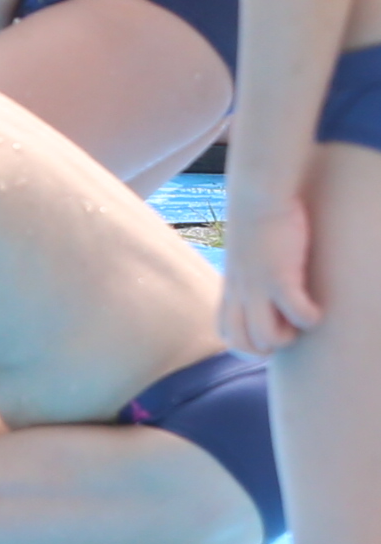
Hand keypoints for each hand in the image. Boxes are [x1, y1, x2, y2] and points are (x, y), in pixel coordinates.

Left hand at [226, 187, 327, 356]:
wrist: (257, 194)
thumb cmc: (257, 221)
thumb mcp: (245, 254)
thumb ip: (249, 275)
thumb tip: (264, 286)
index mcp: (231, 289)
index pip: (226, 334)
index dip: (249, 344)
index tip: (271, 330)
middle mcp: (239, 292)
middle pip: (242, 344)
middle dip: (268, 348)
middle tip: (288, 328)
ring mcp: (256, 287)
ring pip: (267, 338)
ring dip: (290, 337)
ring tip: (301, 317)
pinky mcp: (279, 276)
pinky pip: (297, 314)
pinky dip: (311, 318)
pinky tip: (317, 306)